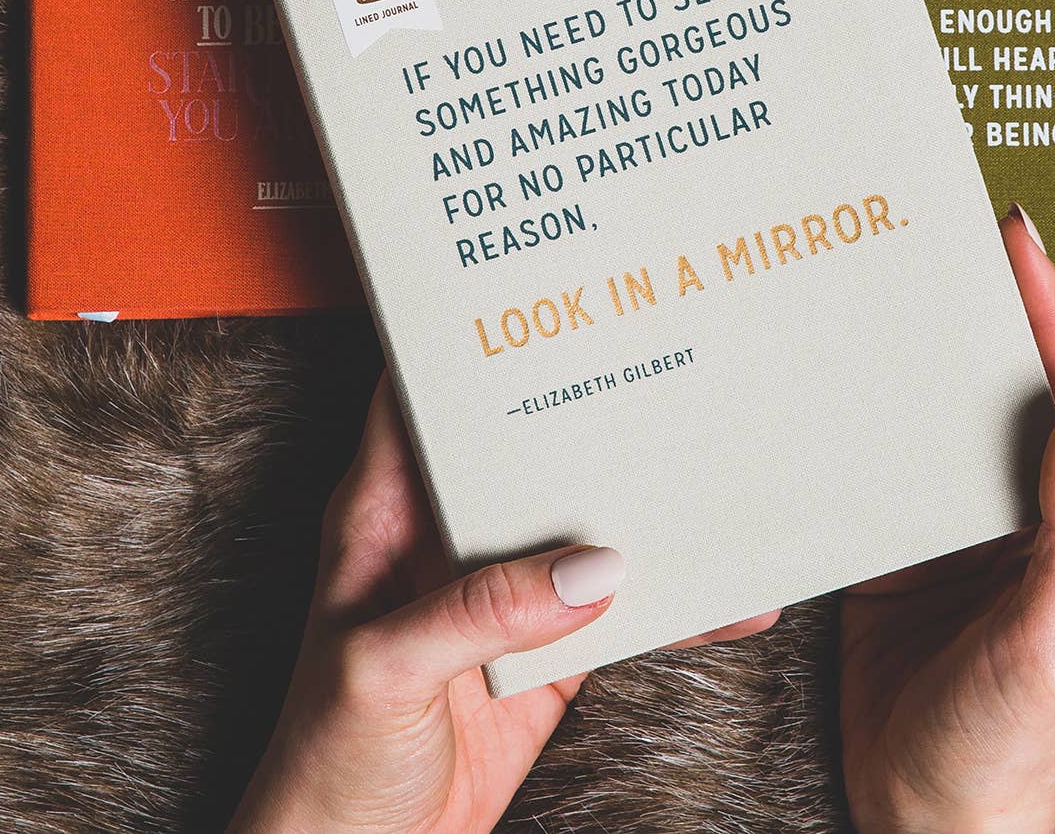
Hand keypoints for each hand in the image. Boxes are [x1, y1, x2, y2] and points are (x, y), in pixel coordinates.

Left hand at [228, 374, 778, 833]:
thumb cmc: (325, 760)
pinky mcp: (547, 647)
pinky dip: (676, 605)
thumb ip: (479, 615)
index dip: (466, 340)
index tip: (537, 296)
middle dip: (585, 405)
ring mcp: (502, 588)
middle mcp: (446, 532)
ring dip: (645, 503)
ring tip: (718, 466)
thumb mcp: (381, 672)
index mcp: (384, 510)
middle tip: (657, 357)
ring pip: (582, 521)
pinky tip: (729, 600)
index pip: (419, 395)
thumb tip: (591, 570)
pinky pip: (620, 609)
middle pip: (522, 446)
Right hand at [839, 206, 1054, 833]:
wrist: (925, 812)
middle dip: (983, 300)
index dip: (1049, 305)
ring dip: (919, 341)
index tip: (1014, 233)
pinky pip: (889, 450)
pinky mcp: (907, 535)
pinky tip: (827, 366)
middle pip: (1011, 379)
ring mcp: (966, 517)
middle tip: (934, 225)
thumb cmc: (1003, 741)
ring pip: (947, 405)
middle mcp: (1032, 504)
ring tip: (876, 271)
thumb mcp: (1049, 644)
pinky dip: (865, 400)